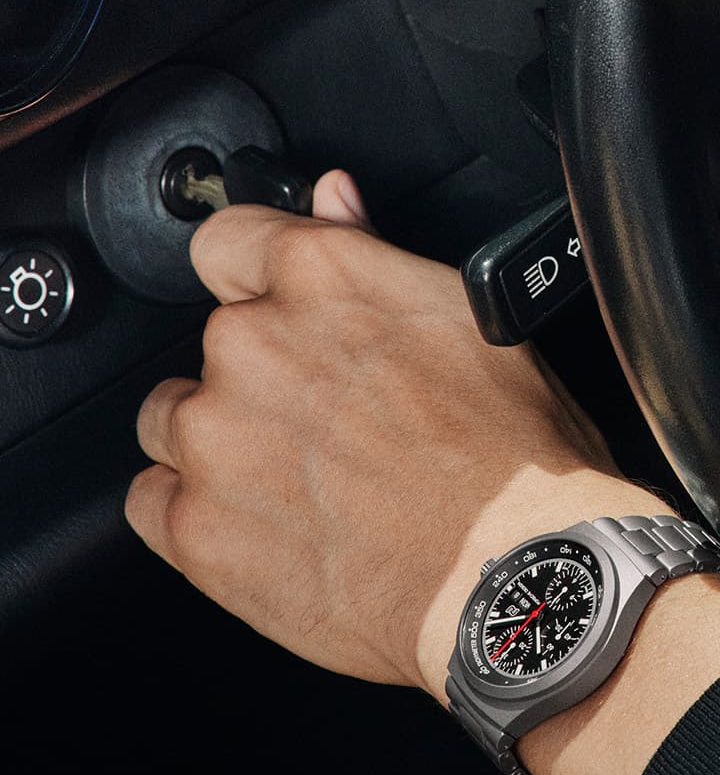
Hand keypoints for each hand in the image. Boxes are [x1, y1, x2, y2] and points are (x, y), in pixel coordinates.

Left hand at [126, 173, 642, 698]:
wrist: (507, 576)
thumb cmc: (512, 457)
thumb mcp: (467, 321)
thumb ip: (372, 252)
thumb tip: (333, 198)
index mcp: (323, 277)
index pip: (228, 240)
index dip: (255, 277)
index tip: (275, 306)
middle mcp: (253, 343)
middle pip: (216, 342)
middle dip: (260, 375)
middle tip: (329, 423)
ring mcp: (215, 436)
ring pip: (175, 420)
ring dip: (220, 440)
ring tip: (300, 481)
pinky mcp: (195, 525)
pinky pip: (151, 500)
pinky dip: (194, 512)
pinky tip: (264, 524)